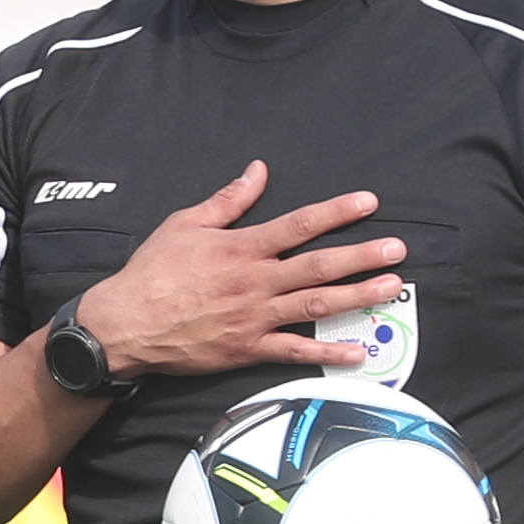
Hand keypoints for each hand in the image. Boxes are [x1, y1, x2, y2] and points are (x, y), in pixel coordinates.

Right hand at [74, 163, 404, 380]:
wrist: (126, 324)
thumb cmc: (152, 272)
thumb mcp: (184, 224)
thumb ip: (228, 200)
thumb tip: (258, 171)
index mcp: (241, 247)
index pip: (299, 224)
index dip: (337, 211)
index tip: (368, 202)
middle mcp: (255, 281)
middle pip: (319, 265)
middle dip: (362, 256)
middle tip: (397, 249)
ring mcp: (255, 317)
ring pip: (316, 305)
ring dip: (357, 296)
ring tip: (391, 288)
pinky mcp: (248, 348)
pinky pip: (295, 352)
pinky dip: (328, 352)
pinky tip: (359, 350)